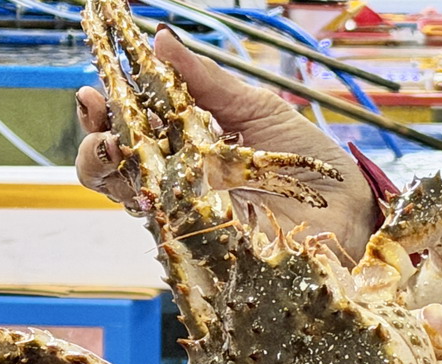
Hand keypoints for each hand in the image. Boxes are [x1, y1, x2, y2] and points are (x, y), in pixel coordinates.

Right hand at [75, 28, 381, 259]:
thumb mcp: (255, 108)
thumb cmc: (308, 159)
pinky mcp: (207, 247)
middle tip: (101, 123)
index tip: (94, 92)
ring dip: (111, 175)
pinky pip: (166, 233)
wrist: (347, 206)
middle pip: (114, 170)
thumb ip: (205, 80)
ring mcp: (190, 217)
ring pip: (131, 202)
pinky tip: (150, 191)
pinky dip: (152, 209)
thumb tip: (159, 39)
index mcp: (185, 145)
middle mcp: (180, 182)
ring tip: (116, 152)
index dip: (103, 114)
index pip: (128, 132)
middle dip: (95, 146)